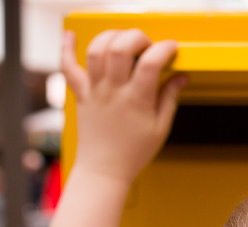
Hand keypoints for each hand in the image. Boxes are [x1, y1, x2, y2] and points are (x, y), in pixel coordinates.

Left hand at [61, 29, 187, 183]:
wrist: (104, 169)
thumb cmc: (132, 153)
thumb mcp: (161, 128)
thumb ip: (169, 98)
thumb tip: (181, 78)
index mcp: (137, 101)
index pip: (151, 62)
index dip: (164, 48)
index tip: (171, 48)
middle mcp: (113, 92)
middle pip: (120, 48)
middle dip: (137, 37)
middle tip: (147, 44)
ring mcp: (94, 91)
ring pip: (96, 50)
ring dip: (111, 37)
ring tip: (123, 41)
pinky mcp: (81, 94)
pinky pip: (68, 67)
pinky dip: (66, 49)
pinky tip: (70, 37)